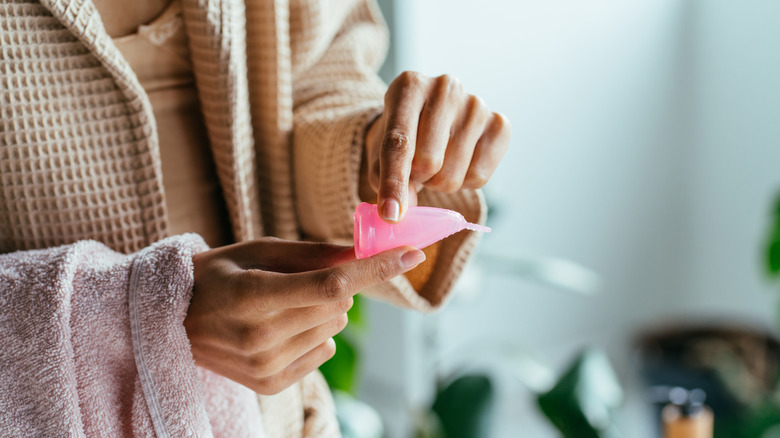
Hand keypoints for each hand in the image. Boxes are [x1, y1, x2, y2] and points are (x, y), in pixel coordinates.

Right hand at [184, 238, 425, 394]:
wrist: (172, 320)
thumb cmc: (218, 275)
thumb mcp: (258, 250)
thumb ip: (313, 254)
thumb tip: (363, 252)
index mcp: (252, 296)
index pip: (331, 285)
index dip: (376, 269)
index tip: (413, 253)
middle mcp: (259, 337)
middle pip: (338, 306)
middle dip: (337, 286)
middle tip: (299, 279)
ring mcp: (264, 366)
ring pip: (335, 328)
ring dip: (324, 311)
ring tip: (281, 305)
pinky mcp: (270, 383)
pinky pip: (325, 350)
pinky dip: (315, 334)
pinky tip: (280, 328)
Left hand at [363, 71, 510, 221]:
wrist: (431, 119)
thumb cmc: (403, 137)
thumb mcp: (381, 152)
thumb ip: (385, 179)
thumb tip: (402, 210)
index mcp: (408, 86)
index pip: (398, 142)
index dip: (393, 183)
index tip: (391, 214)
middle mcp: (445, 87)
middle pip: (428, 163)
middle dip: (418, 178)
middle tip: (417, 167)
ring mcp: (476, 104)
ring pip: (452, 175)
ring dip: (439, 182)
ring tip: (439, 161)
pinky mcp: (500, 124)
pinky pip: (479, 177)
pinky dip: (464, 182)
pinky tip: (459, 161)